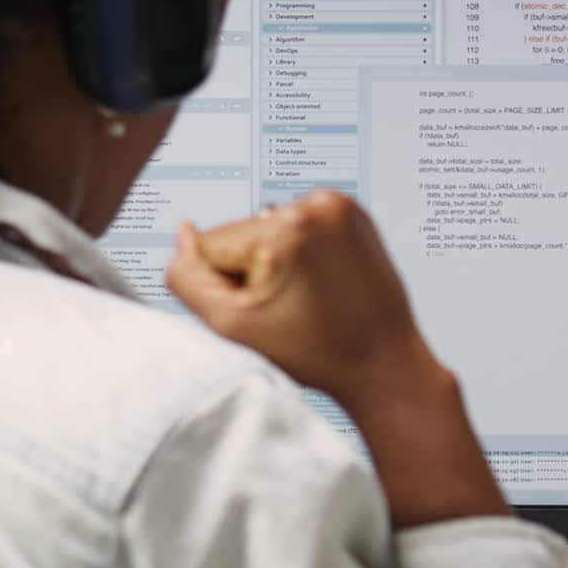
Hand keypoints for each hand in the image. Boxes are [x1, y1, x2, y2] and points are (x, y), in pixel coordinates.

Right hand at [167, 191, 508, 526]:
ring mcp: (339, 204)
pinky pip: (299, 225)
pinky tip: (322, 282)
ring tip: (310, 297)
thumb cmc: (319, 355)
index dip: (229, 287)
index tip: (270, 311)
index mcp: (286, 228)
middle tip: (293, 308)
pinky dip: (303, 252)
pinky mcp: (352, 211)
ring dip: (279, 261)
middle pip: (242, 234)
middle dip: (255, 271)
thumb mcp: (233, 328)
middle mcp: (315, 203)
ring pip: (268, 229)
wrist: (383, 364)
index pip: (211, 247)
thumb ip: (189, 280)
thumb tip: (183, 234)